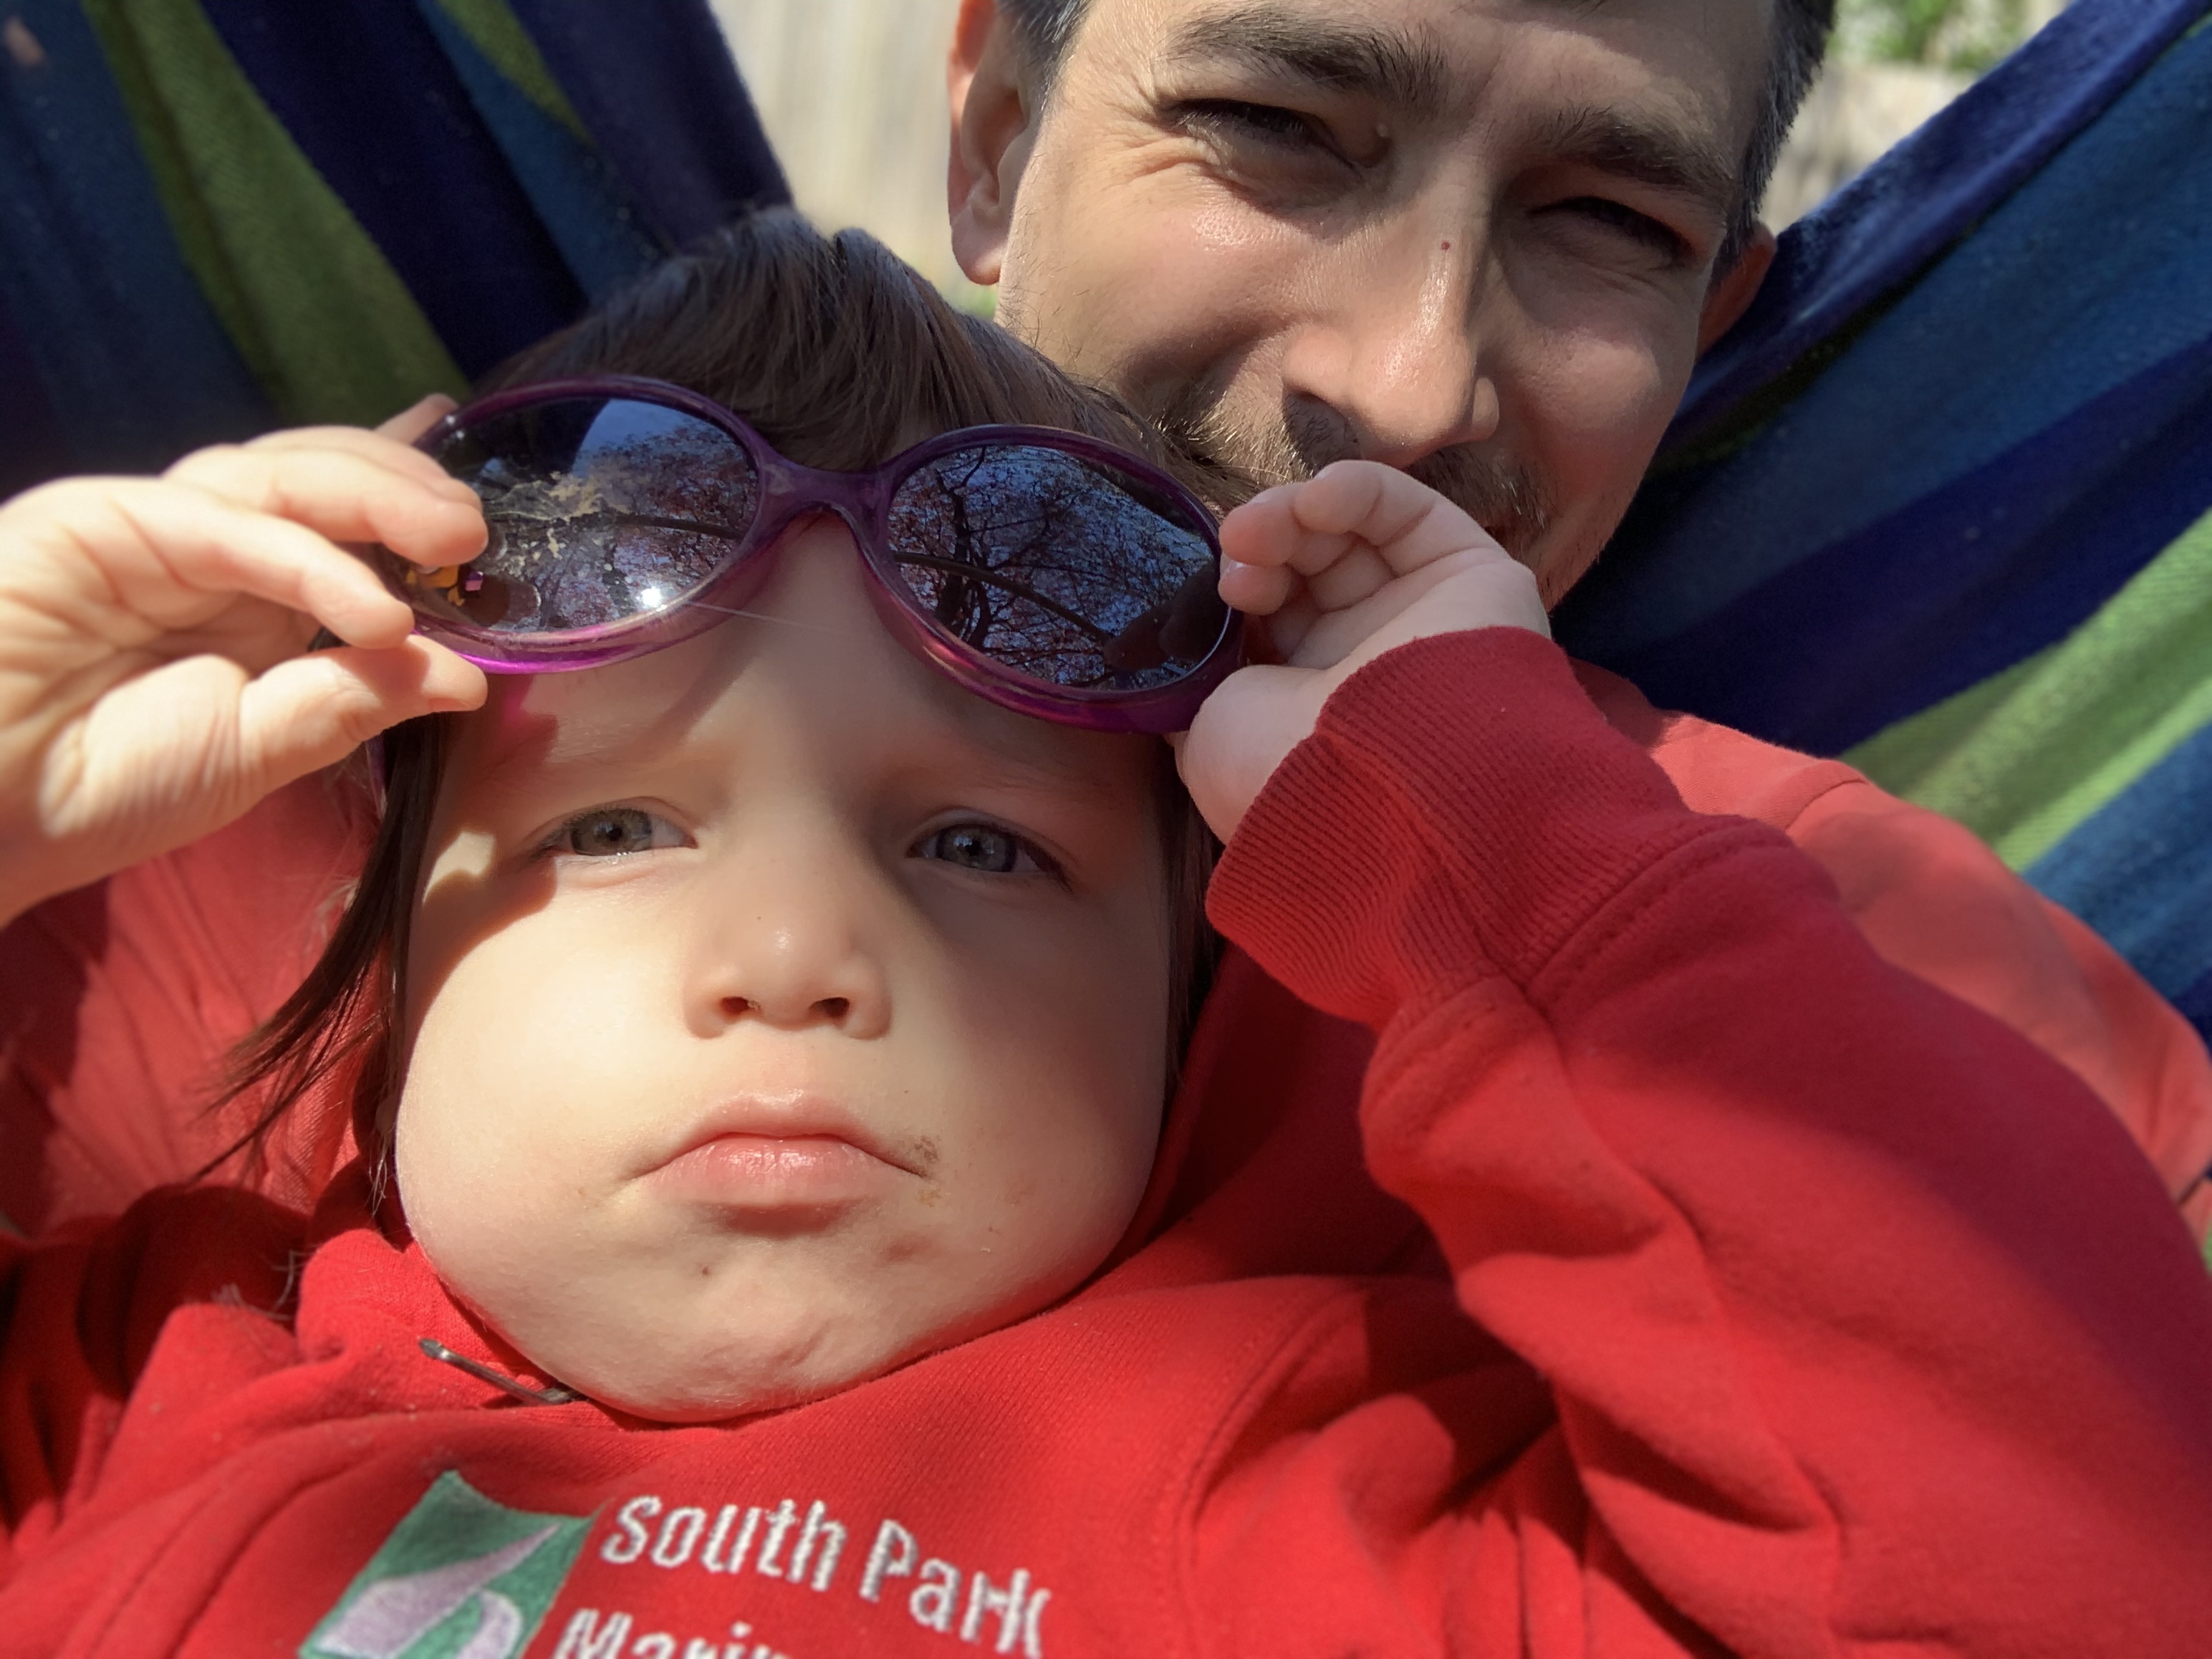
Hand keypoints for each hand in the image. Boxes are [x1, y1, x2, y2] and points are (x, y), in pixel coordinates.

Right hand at [0, 398, 488, 925]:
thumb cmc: (102, 791)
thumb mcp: (263, 751)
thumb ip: (358, 700)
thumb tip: (470, 675)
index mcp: (253, 601)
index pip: (345, 523)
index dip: (411, 492)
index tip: (490, 490)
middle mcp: (209, 552)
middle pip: (322, 479)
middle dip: (409, 490)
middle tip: (483, 530)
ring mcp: (154, 528)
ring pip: (279, 476)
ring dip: (375, 498)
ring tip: (455, 540)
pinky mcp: (97, 520)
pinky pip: (222, 527)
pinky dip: (308, 563)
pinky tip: (374, 609)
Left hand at [1176, 460, 1549, 840]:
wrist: (1383, 785)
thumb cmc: (1283, 771)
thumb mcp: (1206, 740)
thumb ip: (1199, 691)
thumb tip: (1185, 661)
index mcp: (1307, 707)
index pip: (1269, 619)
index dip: (1232, 589)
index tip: (1202, 585)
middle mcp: (1368, 662)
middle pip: (1306, 570)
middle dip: (1260, 551)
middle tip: (1233, 555)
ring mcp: (1423, 618)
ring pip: (1352, 536)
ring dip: (1294, 516)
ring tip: (1256, 530)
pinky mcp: (1474, 576)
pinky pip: (1412, 514)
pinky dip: (1359, 491)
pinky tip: (1318, 501)